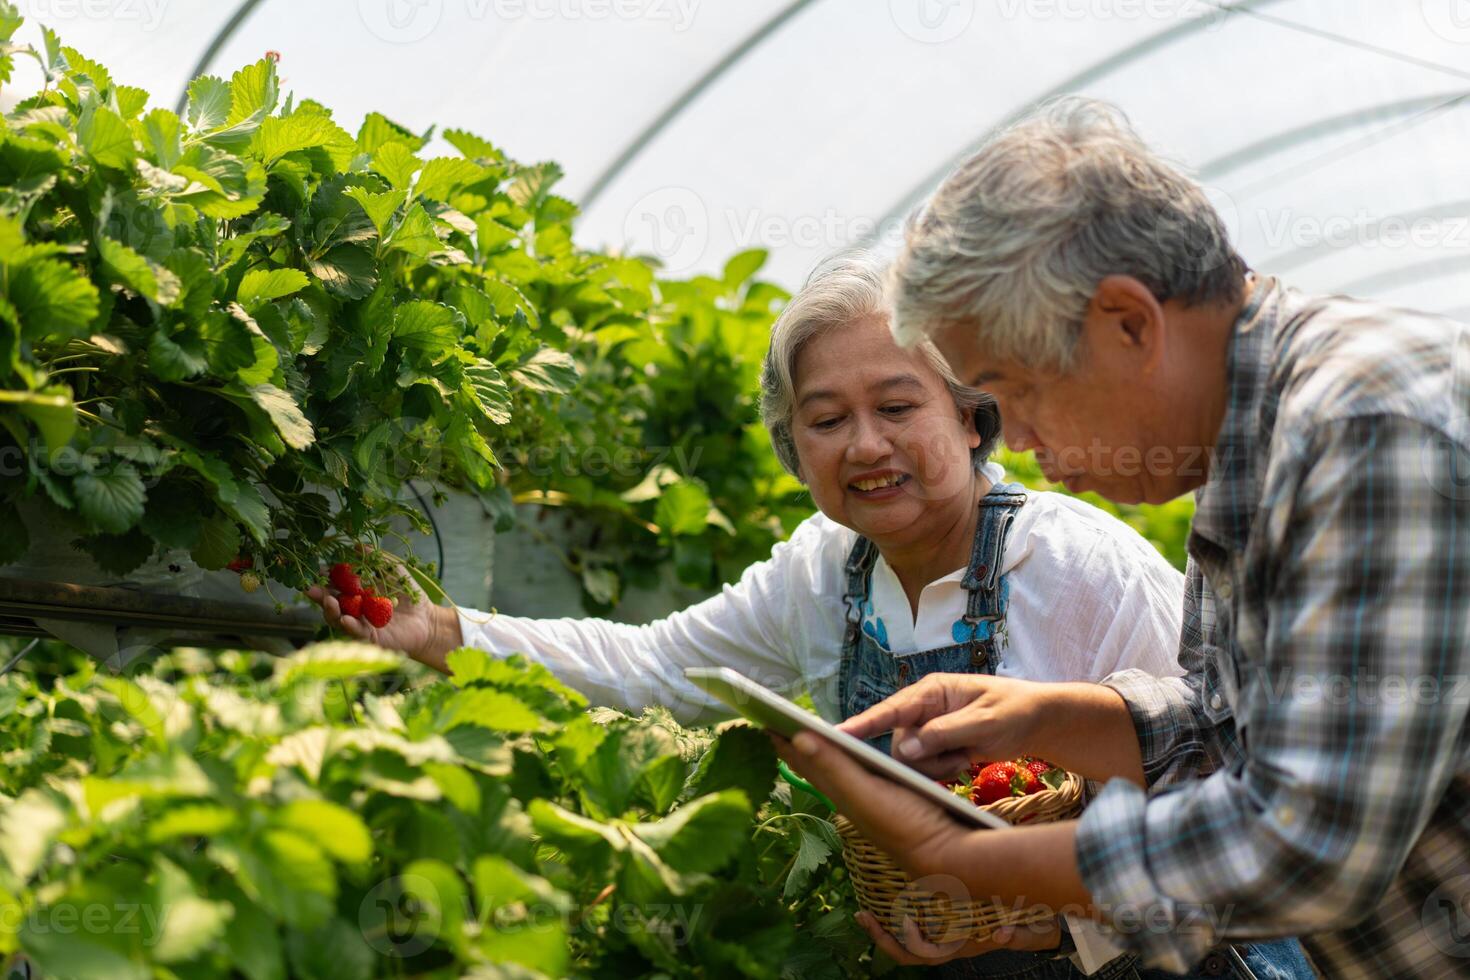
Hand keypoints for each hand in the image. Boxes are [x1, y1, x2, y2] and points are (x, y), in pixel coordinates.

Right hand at [303, 555, 442, 660]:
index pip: (335, 585)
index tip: (318, 570)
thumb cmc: (411, 596)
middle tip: (310, 588)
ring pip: (338, 619)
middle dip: (320, 596)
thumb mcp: (394, 572)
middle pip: (331, 603)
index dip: (325, 579)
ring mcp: (360, 624)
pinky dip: (349, 626)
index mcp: (357, 593)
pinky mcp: (370, 638)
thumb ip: (377, 559)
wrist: (428, 621)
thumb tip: (357, 544)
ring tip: (329, 601)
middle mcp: (354, 609)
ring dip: (331, 610)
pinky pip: (356, 632)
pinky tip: (345, 619)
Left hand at [771, 731, 967, 880]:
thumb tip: (797, 737)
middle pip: (813, 762)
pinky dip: (841, 760)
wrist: (946, 855)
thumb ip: (834, 766)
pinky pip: (853, 774)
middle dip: (793, 741)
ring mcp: (867, 798)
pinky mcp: (886, 799)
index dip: (781, 739)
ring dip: (815, 750)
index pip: (803, 758)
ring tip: (799, 734)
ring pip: (832, 769)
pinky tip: (845, 758)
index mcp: (839, 790)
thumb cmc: (906, 824)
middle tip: (771, 719)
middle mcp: (848, 795)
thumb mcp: (866, 793)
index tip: (759, 716)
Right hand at [837, 673, 1049, 776]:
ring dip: (936, 765)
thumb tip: (904, 749)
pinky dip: (943, 769)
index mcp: (931, 691)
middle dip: (923, 757)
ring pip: (910, 758)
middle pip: (898, 742)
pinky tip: (966, 761)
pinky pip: (925, 766)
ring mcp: (928, 727)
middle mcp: (923, 708)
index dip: (862, 724)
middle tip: (958, 758)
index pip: (891, 709)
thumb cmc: (1014, 711)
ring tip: (966, 757)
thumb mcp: (984, 722)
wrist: (1038, 720)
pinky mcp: (936, 745)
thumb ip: (944, 733)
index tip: (837, 735)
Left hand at [855, 910, 1061, 965]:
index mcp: (962, 947)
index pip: (927, 955)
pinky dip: (900, 913)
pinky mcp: (949, 918)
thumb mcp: (1028, 932)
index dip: (909, 943)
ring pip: (908, 939)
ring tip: (864, 912)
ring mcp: (948, 933)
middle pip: (908, 952)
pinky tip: (887, 896)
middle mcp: (950, 942)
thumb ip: (1017, 936)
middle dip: (882, 937)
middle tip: (861, 916)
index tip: (902, 922)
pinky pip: (918, 923)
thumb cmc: (1034, 928)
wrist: (1043, 925)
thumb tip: (1003, 935)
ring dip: (885, 926)